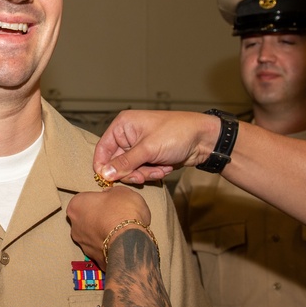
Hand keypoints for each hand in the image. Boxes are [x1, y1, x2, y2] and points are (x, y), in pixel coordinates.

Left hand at [67, 187, 150, 266]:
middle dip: (97, 218)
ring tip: (120, 231)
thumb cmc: (123, 211)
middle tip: (114, 216)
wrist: (130, 242)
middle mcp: (74, 226)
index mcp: (76, 205)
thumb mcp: (121, 192)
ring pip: (92, 236)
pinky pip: (102, 250)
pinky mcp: (95, 259)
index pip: (84, 200)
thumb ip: (111, 193)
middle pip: (85, 219)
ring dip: (103, 234)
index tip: (109, 202)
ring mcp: (83, 245)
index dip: (98, 201)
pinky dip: (109, 247)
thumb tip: (108, 196)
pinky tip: (122, 243)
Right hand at [93, 110, 221, 184]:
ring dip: (145, 173)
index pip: (102, 148)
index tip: (107, 181)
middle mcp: (128, 135)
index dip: (103, 166)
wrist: (203, 140)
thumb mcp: (149, 149)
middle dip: (132, 171)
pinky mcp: (148, 157)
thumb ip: (125, 162)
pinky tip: (165, 167)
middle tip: (144, 175)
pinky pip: (142, 172)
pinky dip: (153, 173)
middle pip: (116, 163)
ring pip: (130, 170)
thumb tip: (104, 173)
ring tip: (160, 168)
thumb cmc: (177, 133)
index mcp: (123, 125)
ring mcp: (139, 148)